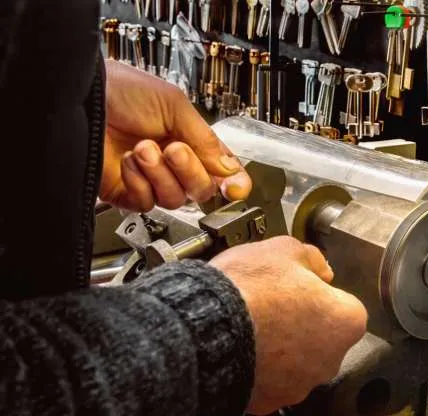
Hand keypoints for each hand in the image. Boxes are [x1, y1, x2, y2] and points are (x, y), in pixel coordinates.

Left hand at [100, 60, 251, 211]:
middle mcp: (175, 164)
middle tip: (173, 149)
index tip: (234, 189)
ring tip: (142, 148)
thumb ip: (207, 140)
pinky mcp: (127, 192)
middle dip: (189, 170)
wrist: (83, 100)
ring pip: (175, 200)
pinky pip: (147, 203)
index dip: (233, 184)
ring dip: (160, 173)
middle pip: (202, 190)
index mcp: (193, 141)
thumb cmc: (122, 90)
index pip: (223, 172)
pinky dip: (139, 182)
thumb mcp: (175, 105)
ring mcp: (152, 179)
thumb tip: (231, 170)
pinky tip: (128, 161)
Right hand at [210, 236, 367, 415]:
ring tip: (252, 323)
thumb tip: (319, 267)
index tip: (300, 286)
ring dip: (281, 347)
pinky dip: (259, 368)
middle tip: (273, 303)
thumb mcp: (283, 249)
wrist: (205, 328)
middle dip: (302, 323)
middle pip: (321, 338)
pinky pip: (269, 381)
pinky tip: (241, 346)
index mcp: (345, 321)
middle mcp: (330, 360)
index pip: (343, 305)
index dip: (318, 292)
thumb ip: (311, 258)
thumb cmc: (249, 289)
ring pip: (296, 363)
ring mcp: (299, 385)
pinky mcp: (269, 402)